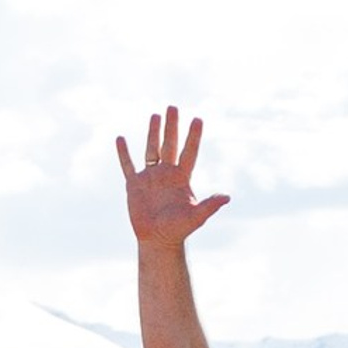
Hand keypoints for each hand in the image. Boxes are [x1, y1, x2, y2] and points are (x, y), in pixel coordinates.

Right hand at [116, 108, 229, 248]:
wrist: (157, 240)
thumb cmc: (179, 229)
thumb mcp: (196, 217)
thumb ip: (210, 205)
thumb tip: (227, 197)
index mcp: (182, 178)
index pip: (189, 152)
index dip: (193, 136)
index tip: (198, 119)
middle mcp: (166, 174)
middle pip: (170, 144)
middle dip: (172, 126)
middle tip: (173, 107)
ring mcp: (150, 178)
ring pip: (151, 149)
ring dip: (152, 133)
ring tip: (155, 115)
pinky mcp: (134, 185)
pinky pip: (128, 165)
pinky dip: (124, 153)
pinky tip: (121, 139)